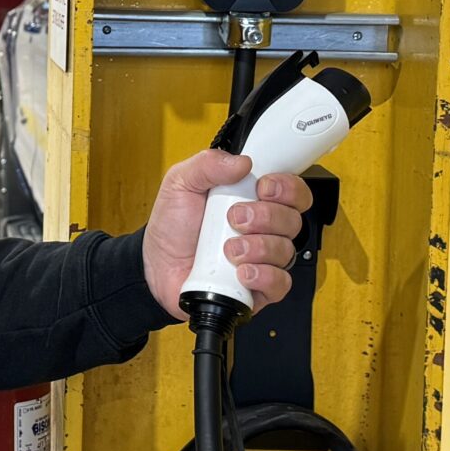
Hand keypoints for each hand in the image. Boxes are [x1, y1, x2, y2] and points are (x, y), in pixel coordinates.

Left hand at [141, 150, 308, 316]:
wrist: (155, 267)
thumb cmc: (173, 227)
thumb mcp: (181, 183)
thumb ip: (207, 164)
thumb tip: (241, 162)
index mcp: (254, 200)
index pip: (294, 191)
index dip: (288, 188)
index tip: (263, 187)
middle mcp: (264, 229)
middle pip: (293, 220)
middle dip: (266, 217)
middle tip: (234, 218)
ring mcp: (263, 259)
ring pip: (286, 251)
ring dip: (259, 247)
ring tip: (229, 249)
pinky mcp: (259, 288)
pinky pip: (280, 284)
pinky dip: (264, 276)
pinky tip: (241, 272)